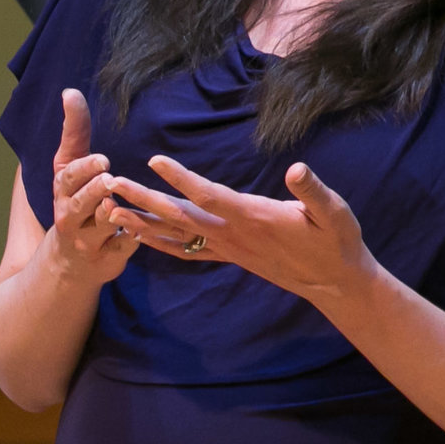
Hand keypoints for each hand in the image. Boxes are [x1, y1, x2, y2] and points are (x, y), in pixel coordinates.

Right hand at [42, 89, 138, 286]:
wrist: (68, 261)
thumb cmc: (73, 203)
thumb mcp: (70, 169)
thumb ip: (74, 132)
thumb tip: (71, 91)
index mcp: (63, 192)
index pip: (68, 178)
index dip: (84, 170)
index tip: (102, 160)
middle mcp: (70, 217)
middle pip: (80, 204)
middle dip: (94, 192)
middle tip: (109, 180)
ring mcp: (87, 241)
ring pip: (100, 228)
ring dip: (110, 217)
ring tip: (117, 206)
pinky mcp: (106, 260)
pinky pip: (120, 249)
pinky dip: (128, 241)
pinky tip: (138, 233)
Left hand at [107, 156, 377, 306]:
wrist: (335, 283)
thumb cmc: (336, 241)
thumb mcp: (335, 212)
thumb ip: (313, 191)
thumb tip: (297, 169)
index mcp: (254, 217)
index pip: (209, 196)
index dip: (182, 179)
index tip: (155, 160)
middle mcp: (233, 235)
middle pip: (179, 215)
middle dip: (143, 198)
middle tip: (110, 183)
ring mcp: (227, 249)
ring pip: (175, 235)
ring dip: (141, 222)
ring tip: (108, 210)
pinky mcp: (228, 256)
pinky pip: (185, 251)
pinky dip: (158, 242)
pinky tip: (138, 235)